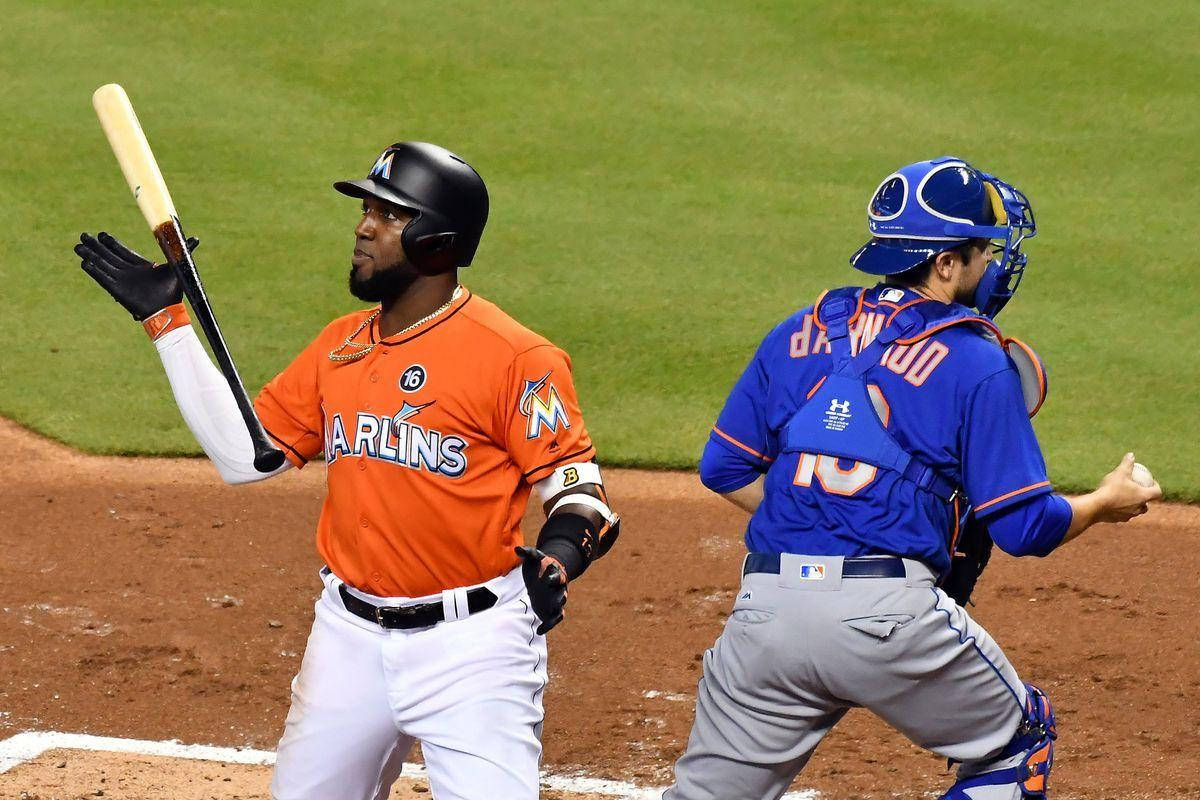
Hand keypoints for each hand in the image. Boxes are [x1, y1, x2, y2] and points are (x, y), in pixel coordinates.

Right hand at [75, 232, 197, 320]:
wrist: (167, 309)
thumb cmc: (173, 290)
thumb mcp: (178, 266)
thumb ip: (184, 250)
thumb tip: (196, 238)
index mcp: (141, 266)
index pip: (122, 251)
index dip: (111, 243)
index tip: (101, 234)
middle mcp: (129, 272)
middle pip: (108, 256)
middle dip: (96, 246)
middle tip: (83, 235)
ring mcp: (121, 280)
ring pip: (102, 265)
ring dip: (90, 255)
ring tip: (77, 246)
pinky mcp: (117, 290)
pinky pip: (102, 278)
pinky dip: (93, 271)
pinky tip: (83, 263)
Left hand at [515, 545, 567, 634]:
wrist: (543, 576)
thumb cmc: (538, 566)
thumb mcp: (533, 558)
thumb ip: (527, 553)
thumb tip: (516, 548)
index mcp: (556, 574)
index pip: (558, 576)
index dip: (555, 578)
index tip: (549, 579)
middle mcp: (560, 589)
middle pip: (563, 594)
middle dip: (561, 597)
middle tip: (560, 600)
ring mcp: (557, 600)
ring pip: (560, 608)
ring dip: (557, 612)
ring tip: (551, 618)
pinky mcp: (552, 610)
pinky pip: (554, 620)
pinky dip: (548, 626)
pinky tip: (539, 631)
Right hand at [1093, 452, 1162, 522]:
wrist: (1096, 506)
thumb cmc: (1110, 489)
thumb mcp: (1119, 473)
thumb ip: (1127, 464)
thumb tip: (1131, 455)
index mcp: (1143, 496)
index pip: (1157, 492)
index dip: (1156, 486)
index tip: (1151, 482)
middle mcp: (1139, 508)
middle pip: (1146, 504)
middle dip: (1143, 499)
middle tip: (1136, 491)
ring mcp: (1129, 515)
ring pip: (1134, 511)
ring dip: (1132, 505)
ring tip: (1124, 498)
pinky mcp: (1118, 520)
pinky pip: (1122, 514)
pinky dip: (1120, 510)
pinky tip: (1112, 505)